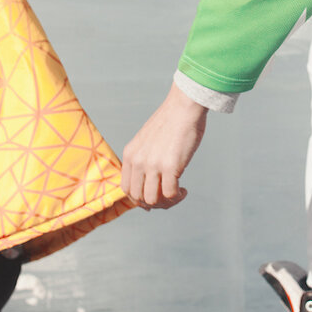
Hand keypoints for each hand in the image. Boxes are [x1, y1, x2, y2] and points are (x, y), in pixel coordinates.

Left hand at [121, 84, 207, 208]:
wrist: (183, 107)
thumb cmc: (170, 122)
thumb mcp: (146, 140)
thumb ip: (143, 158)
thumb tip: (149, 181)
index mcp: (130, 154)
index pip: (126, 189)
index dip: (139, 198)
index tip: (154, 197)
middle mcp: (138, 161)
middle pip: (138, 198)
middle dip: (153, 204)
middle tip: (167, 198)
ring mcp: (153, 164)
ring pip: (152, 200)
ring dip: (166, 203)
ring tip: (177, 195)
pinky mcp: (170, 166)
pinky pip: (170, 194)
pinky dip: (177, 197)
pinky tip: (184, 190)